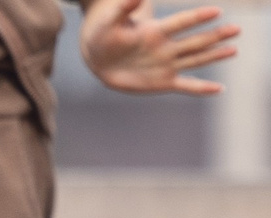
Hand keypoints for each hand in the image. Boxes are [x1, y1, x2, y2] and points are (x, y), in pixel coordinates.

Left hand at [82, 0, 239, 94]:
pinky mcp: (163, 82)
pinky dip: (200, 89)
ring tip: (233, 50)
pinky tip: (219, 90)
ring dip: (214, 56)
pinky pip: (185, 86)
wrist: (100, 57)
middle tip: (236, 30)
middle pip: (195, 41)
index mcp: (155, 32)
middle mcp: (166, 47)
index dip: (196, 17)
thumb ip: (123, 8)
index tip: (215, 12)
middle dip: (215, 36)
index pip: (180, 22)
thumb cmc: (105, 34)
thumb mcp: (110, 21)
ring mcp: (166, 65)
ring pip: (195, 60)